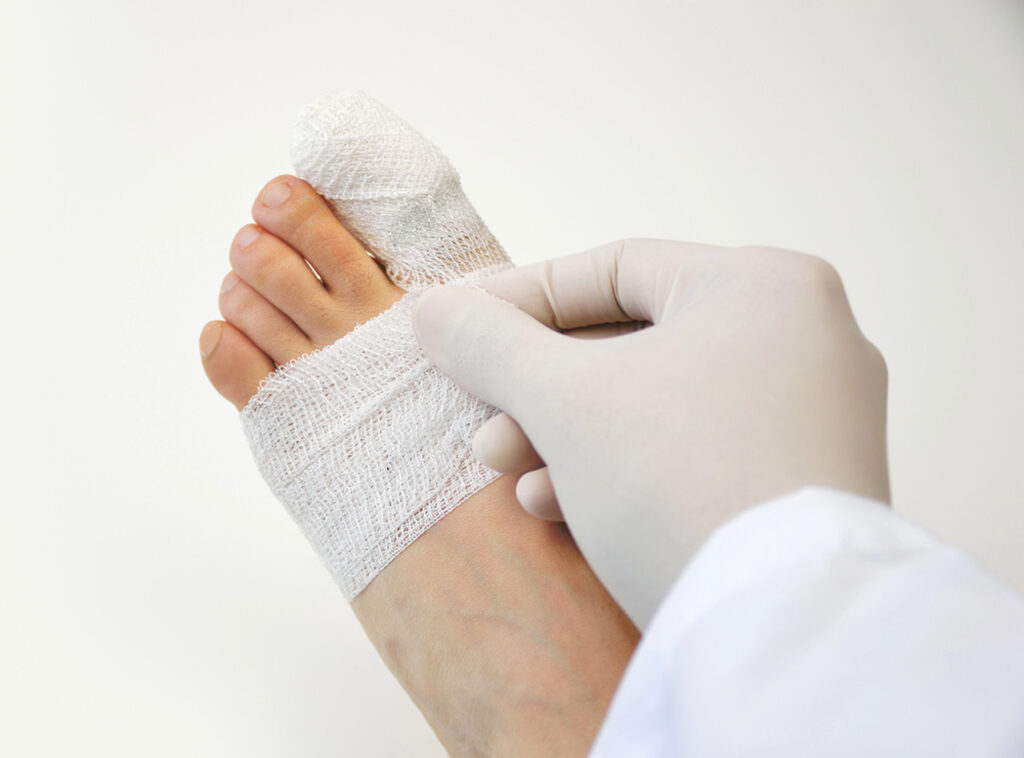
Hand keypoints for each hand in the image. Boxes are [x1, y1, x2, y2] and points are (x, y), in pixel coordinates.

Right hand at [413, 239, 889, 627]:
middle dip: (544, 391)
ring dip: (574, 439)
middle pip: (638, 344)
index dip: (524, 297)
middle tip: (485, 428)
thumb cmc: (676, 479)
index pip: (617, 269)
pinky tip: (566, 510)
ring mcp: (819, 415)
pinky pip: (702, 453)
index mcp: (764, 284)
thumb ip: (491, 344)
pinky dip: (630, 472)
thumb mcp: (565, 401)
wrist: (779, 633)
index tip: (460, 326)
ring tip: (512, 477)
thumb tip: (435, 310)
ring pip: (663, 406)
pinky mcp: (812, 484)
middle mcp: (808, 337)